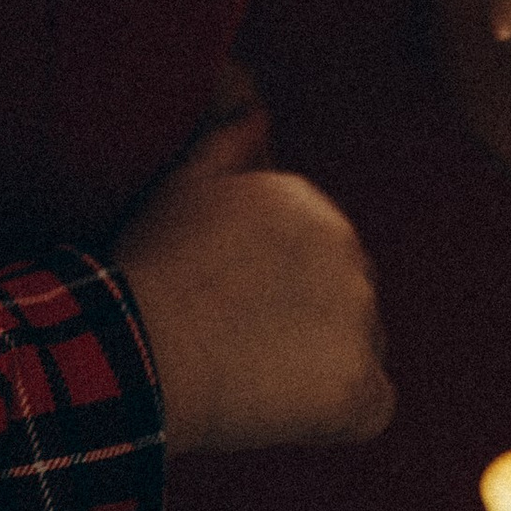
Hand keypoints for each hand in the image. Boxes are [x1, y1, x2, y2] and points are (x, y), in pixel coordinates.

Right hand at [113, 100, 393, 456]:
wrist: (142, 347)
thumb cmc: (152, 267)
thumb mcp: (182, 183)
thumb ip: (228, 136)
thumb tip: (253, 98)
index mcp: (311, 204)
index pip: (314, 248)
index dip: (272, 279)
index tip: (228, 298)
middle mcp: (352, 254)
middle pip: (342, 294)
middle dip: (304, 315)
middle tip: (237, 338)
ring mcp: (364, 324)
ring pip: (356, 345)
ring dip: (319, 361)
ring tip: (251, 372)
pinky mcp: (364, 391)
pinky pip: (368, 405)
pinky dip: (335, 413)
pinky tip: (280, 408)